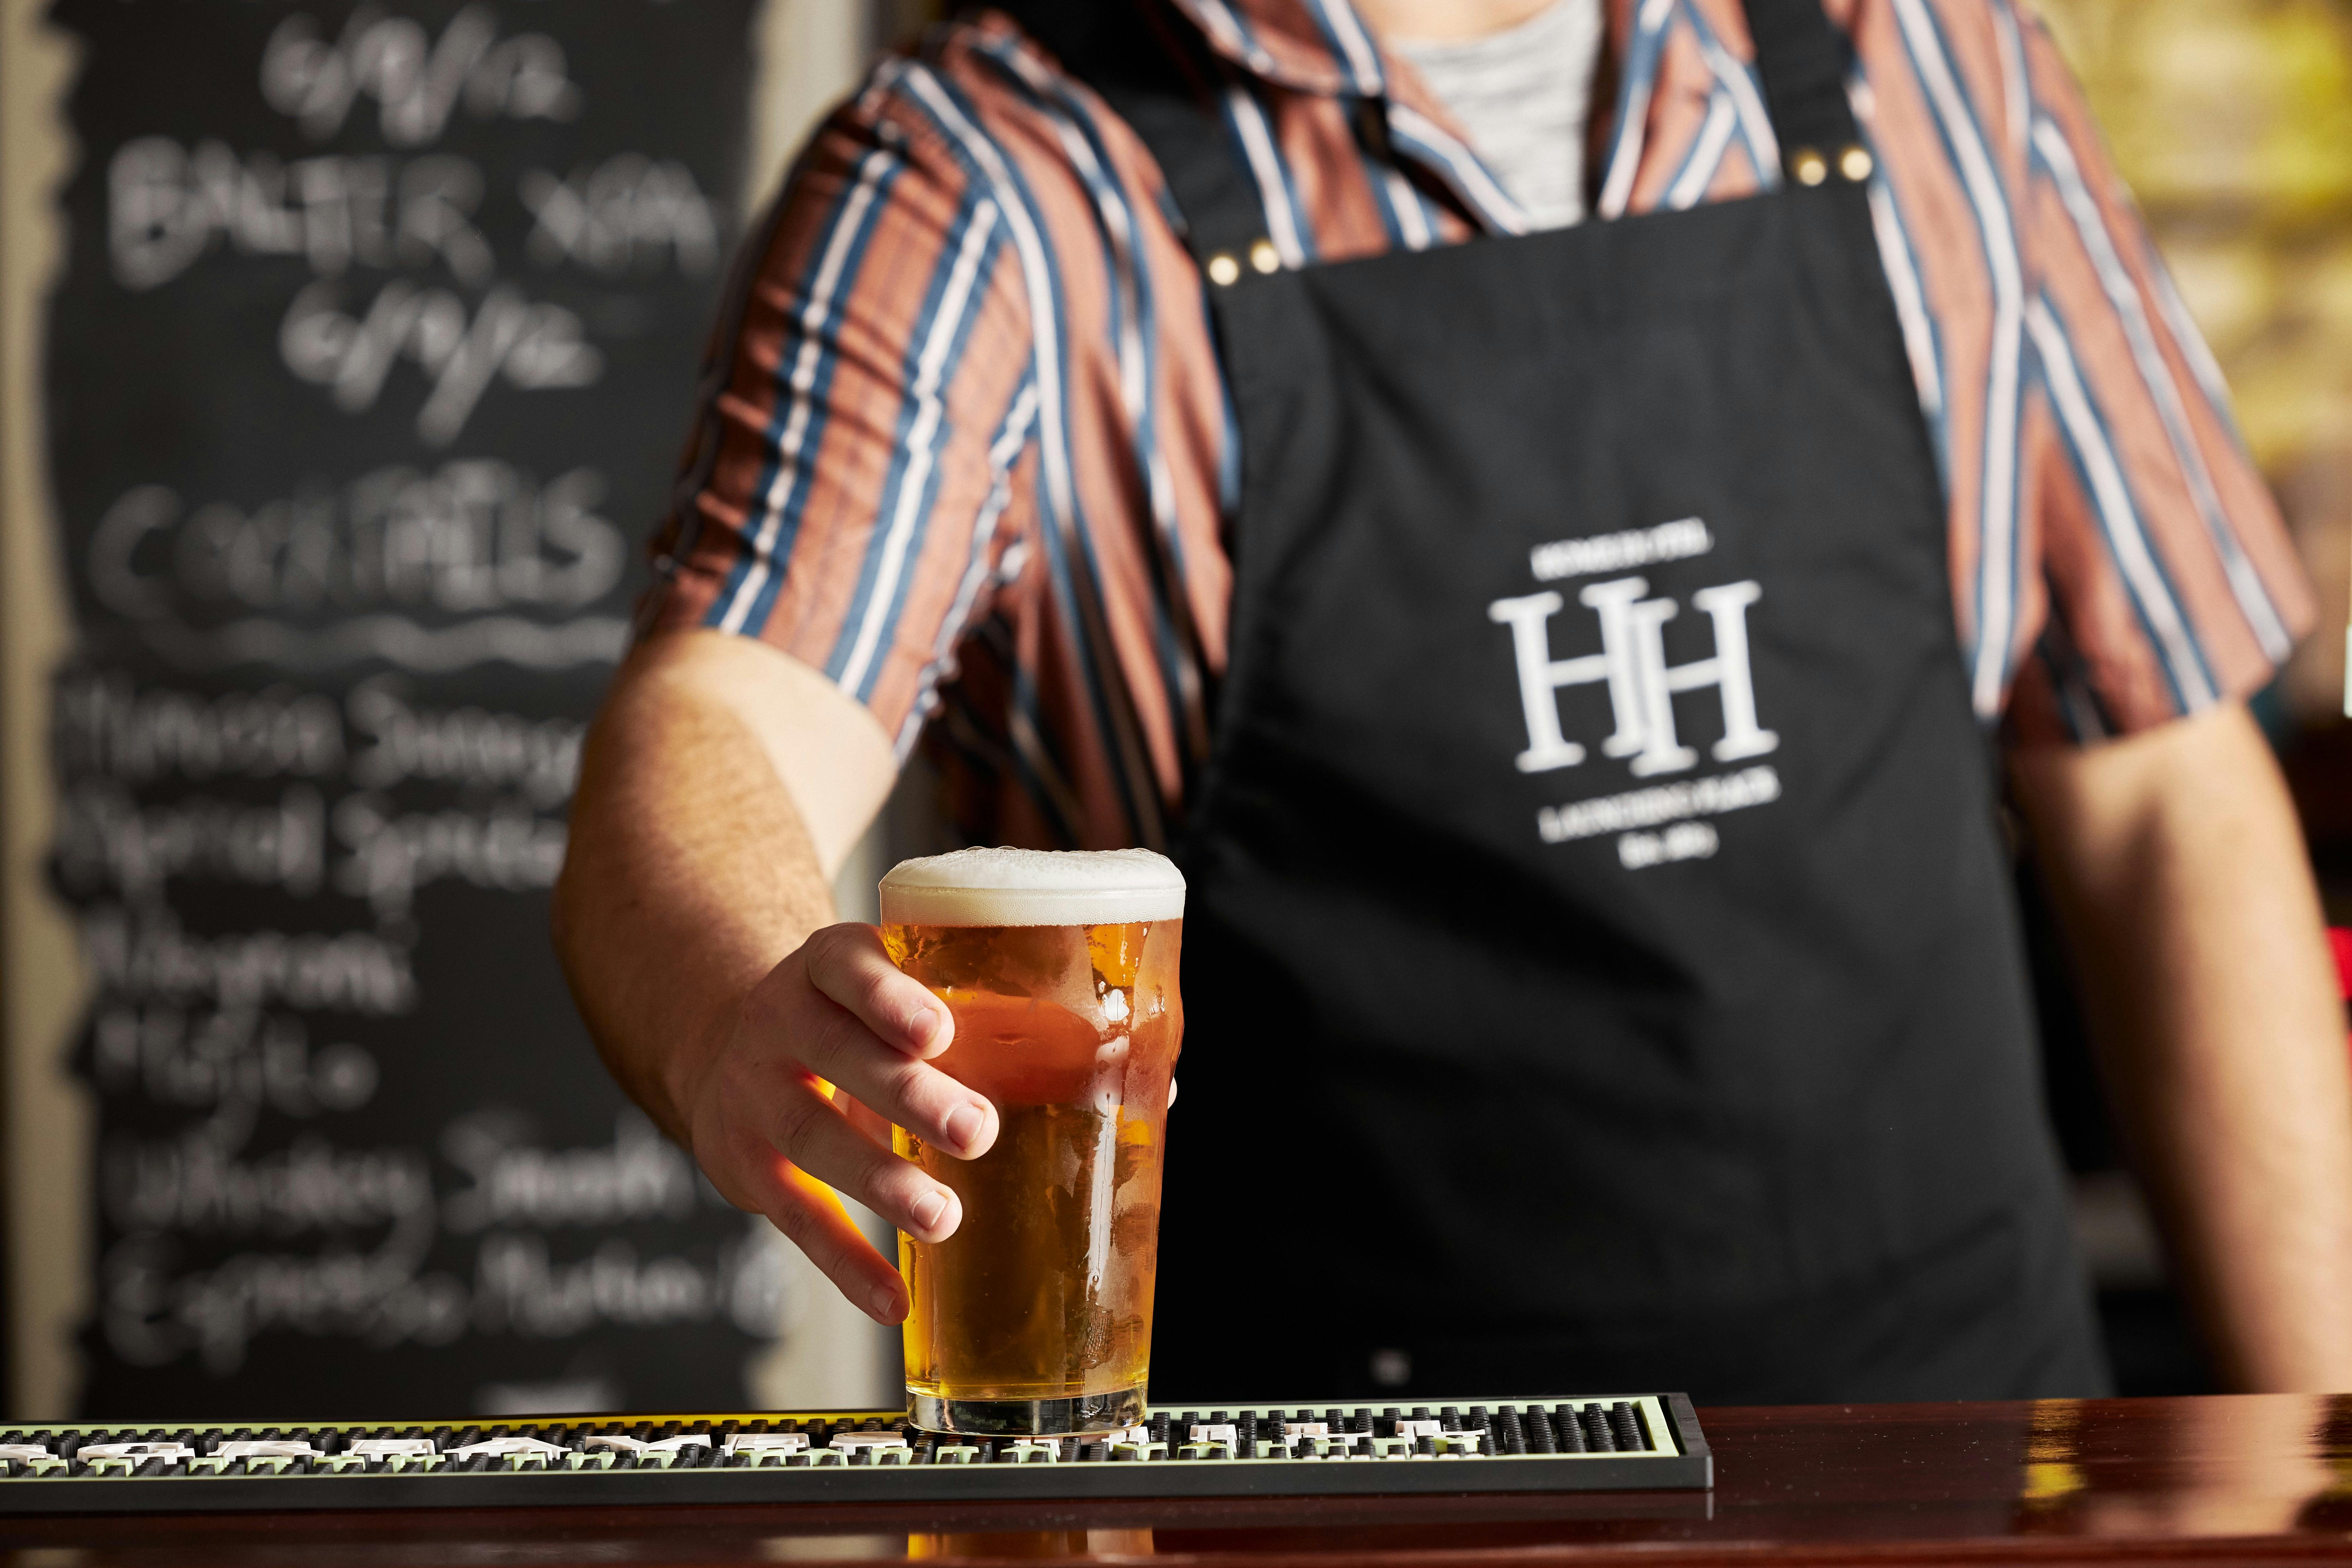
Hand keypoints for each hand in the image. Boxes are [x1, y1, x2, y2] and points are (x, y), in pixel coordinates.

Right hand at [671, 923, 999, 1323]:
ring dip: (880, 1181)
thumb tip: (1115, 1061)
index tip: (939, 1031)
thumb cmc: (849, 1019)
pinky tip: (891, 1300)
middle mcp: (780, 1020)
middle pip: (838, 1053)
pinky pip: (797, 1217)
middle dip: (908, 1095)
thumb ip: (971, 1014)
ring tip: (941, 1217)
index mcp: (826, 965)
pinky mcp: (745, 1166)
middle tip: (977, 1130)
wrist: (725, 1050)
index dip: (888, 998)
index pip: (847, 966)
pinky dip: (845, 1263)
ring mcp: (753, 1094)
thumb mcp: (884, 993)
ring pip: (812, 1133)